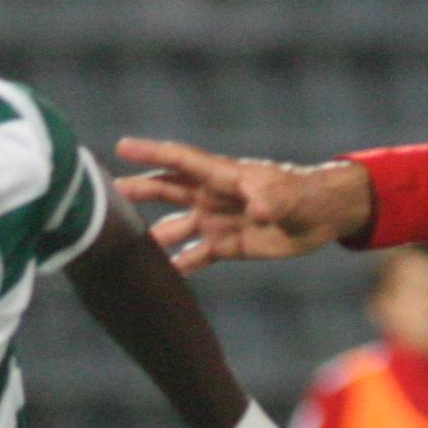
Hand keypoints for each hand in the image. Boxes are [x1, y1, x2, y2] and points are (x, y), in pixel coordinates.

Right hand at [113, 138, 371, 274]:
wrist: (324, 216)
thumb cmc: (305, 193)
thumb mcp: (287, 195)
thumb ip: (269, 202)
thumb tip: (260, 214)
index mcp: (222, 176)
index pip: (179, 161)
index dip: (150, 153)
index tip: (121, 147)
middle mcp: (212, 196)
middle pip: (166, 192)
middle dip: (137, 193)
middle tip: (103, 199)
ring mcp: (216, 220)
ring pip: (174, 227)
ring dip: (152, 238)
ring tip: (124, 251)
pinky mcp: (226, 245)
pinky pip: (194, 257)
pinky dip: (177, 267)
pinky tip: (158, 280)